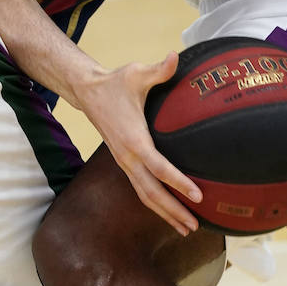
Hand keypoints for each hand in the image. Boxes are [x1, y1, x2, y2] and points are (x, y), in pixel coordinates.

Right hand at [77, 52, 203, 234]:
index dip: (179, 183)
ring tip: (186, 229)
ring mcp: (124, 163)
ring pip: (145, 196)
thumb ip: (159, 69)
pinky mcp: (124, 163)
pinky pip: (141, 189)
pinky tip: (168, 211)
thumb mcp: (137, 73)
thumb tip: (174, 56)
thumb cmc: (116, 83)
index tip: (198, 195)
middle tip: (196, 226)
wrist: (88, 92)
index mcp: (134, 139)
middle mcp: (128, 157)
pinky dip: (156, 204)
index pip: (160, 168)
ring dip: (165, 213)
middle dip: (174, 211)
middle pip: (152, 192)